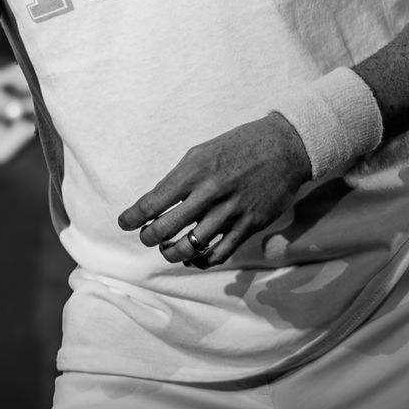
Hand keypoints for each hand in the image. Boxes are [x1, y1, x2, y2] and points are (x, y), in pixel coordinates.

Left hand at [115, 113, 311, 268]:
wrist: (283, 148)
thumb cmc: (236, 147)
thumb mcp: (200, 153)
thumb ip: (178, 179)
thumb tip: (155, 204)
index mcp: (193, 172)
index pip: (152, 202)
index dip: (133, 217)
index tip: (124, 223)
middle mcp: (209, 193)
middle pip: (166, 228)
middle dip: (149, 237)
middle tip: (146, 237)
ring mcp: (231, 211)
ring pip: (191, 246)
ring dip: (173, 253)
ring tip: (168, 249)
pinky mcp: (250, 225)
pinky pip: (220, 253)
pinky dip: (202, 260)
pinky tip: (195, 258)